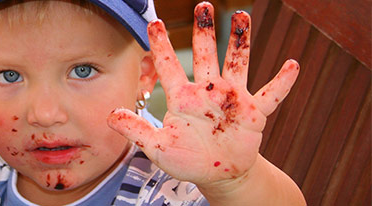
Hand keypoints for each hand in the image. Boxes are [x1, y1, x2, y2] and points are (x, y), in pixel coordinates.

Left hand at [107, 2, 298, 185]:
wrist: (219, 174)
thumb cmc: (188, 159)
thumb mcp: (157, 147)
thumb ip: (136, 130)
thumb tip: (111, 115)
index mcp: (183, 98)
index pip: (169, 67)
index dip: (161, 45)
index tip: (153, 23)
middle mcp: (207, 92)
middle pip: (206, 55)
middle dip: (204, 31)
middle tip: (202, 6)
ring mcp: (232, 99)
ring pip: (237, 63)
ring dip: (240, 41)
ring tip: (241, 16)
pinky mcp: (254, 113)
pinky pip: (271, 94)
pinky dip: (282, 82)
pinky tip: (292, 65)